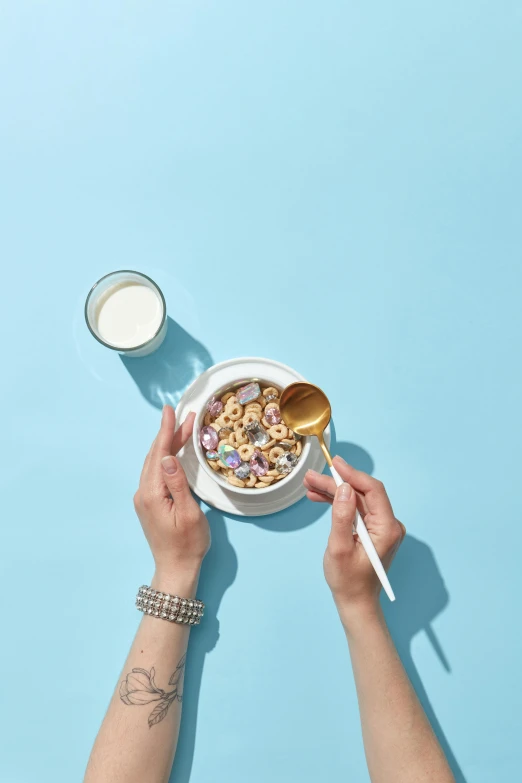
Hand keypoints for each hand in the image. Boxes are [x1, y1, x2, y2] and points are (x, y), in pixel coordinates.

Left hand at [133, 406, 210, 587]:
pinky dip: (165, 458)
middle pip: (155, 455)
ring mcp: (144, 499)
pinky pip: (155, 473)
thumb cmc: (188, 544)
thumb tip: (168, 457)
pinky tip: (173, 452)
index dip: (166, 431)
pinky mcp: (149, 503)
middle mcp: (143, 493)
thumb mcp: (188, 513)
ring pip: (154, 463)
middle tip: (182, 415)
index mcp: (152, 493)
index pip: (159, 454)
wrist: (176, 569)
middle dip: (168, 433)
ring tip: (181, 428)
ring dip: (167, 445)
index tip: (171, 411)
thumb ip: (178, 484)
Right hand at [303, 457, 404, 625]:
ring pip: (357, 500)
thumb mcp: (339, 548)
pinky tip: (319, 498)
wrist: (356, 603)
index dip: (353, 474)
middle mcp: (389, 525)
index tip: (334, 464)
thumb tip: (344, 488)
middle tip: (311, 477)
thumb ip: (342, 517)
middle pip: (362, 493)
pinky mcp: (373, 531)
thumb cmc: (348, 581)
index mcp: (387, 528)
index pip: (373, 490)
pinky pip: (356, 510)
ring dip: (334, 492)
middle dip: (337, 483)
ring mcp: (381, 527)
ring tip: (310, 485)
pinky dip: (338, 503)